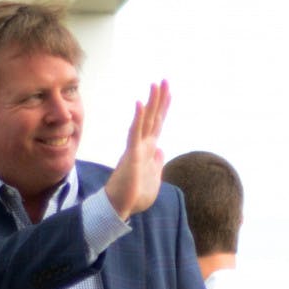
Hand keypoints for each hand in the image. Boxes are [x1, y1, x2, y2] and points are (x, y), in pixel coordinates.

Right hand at [105, 80, 170, 218]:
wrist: (120, 208)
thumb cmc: (134, 196)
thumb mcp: (153, 179)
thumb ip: (157, 164)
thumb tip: (160, 151)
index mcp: (148, 151)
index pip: (157, 126)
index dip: (163, 109)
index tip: (168, 93)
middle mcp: (142, 146)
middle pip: (153, 118)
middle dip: (160, 100)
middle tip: (165, 80)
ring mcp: (136, 149)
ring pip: (145, 121)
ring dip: (151, 102)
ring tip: (155, 84)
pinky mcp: (131, 155)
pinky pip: (135, 133)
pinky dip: (138, 118)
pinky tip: (140, 103)